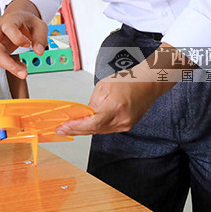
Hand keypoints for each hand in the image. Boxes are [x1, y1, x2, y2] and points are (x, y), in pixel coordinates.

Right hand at [0, 0, 47, 78]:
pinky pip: (2, 61)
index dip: (18, 38)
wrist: (18, 20)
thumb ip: (40, 37)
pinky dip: (12, 67)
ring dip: (9, 66)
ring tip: (23, 73)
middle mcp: (1, 30)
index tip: (28, 44)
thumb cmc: (26, 21)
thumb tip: (39, 51)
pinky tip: (22, 68)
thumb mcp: (39, 25)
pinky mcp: (0, 51)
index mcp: (10, 20)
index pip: (9, 28)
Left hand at [56, 44, 186, 135]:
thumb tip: (82, 114)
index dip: (76, 127)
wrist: (149, 83)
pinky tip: (86, 125)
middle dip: (76, 130)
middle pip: (94, 130)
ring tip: (70, 127)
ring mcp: (126, 124)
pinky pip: (107, 129)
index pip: (92, 123)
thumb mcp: (104, 86)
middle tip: (61, 129)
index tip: (63, 127)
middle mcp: (121, 119)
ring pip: (100, 131)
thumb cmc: (129, 80)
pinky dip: (96, 127)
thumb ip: (92, 102)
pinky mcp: (127, 126)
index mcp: (115, 107)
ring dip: (85, 129)